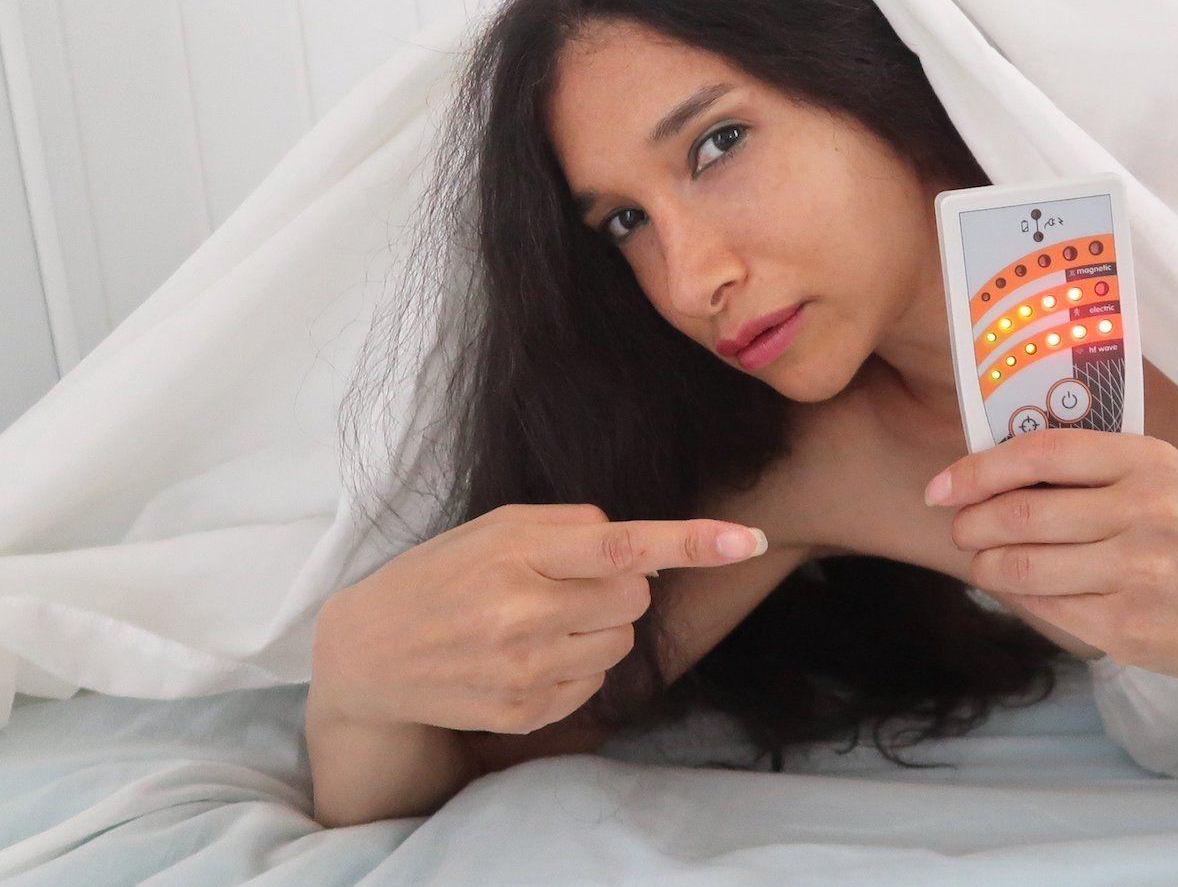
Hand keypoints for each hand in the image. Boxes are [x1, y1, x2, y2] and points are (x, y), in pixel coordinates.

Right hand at [308, 503, 767, 734]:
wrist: (368, 652)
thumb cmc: (443, 574)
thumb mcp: (496, 528)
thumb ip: (571, 527)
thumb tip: (641, 545)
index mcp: (519, 554)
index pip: (625, 546)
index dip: (693, 542)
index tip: (747, 540)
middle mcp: (525, 614)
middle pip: (637, 596)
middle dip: (617, 586)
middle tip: (562, 585)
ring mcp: (526, 670)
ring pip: (621, 642)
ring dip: (596, 628)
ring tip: (536, 621)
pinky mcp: (525, 712)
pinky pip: (594, 684)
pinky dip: (574, 667)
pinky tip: (525, 656)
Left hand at [924, 428, 1177, 684]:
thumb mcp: (1151, 480)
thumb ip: (1083, 470)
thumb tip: (985, 473)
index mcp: (1147, 461)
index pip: (1041, 454)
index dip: (979, 469)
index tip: (942, 487)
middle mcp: (1146, 511)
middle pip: (1022, 514)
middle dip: (972, 524)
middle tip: (961, 530)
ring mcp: (1137, 572)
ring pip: (1022, 566)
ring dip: (986, 566)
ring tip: (984, 562)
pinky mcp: (1125, 625)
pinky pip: (1043, 605)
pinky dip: (1019, 596)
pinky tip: (1022, 589)